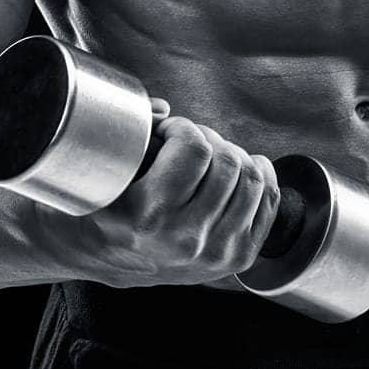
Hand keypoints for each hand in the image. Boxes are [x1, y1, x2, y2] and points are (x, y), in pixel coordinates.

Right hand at [87, 112, 280, 287]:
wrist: (105, 259)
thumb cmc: (100, 209)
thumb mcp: (102, 172)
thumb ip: (131, 134)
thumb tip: (163, 110)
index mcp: (148, 216)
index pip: (193, 149)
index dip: (184, 127)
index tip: (170, 130)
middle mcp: (185, 238)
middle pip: (226, 161)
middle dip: (208, 138)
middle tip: (190, 142)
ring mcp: (214, 252)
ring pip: (252, 178)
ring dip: (234, 155)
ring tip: (211, 156)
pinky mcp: (235, 258)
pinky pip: (268, 202)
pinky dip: (261, 175)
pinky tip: (241, 167)